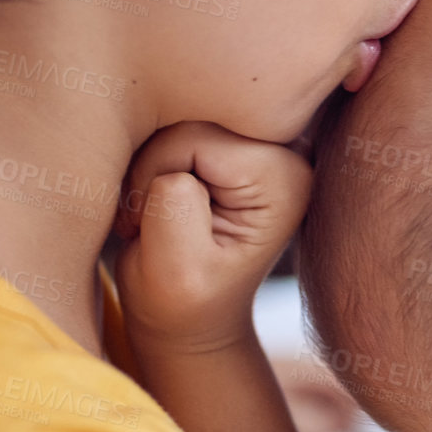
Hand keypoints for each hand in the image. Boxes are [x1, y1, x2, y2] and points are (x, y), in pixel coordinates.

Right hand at [114, 121, 311, 355]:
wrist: (191, 315)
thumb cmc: (181, 302)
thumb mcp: (175, 271)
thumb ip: (175, 208)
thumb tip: (173, 162)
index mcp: (284, 177)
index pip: (194, 137)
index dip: (154, 175)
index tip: (149, 226)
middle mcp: (286, 149)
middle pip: (190, 116)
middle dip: (152, 165)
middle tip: (145, 219)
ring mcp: (263, 142)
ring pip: (177, 115)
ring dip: (149, 163)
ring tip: (148, 215)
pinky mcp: (236, 141)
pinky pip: (175, 120)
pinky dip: (153, 159)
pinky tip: (155, 198)